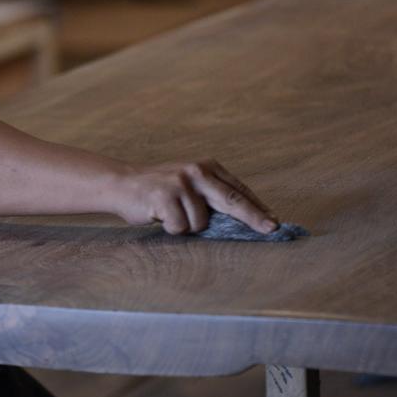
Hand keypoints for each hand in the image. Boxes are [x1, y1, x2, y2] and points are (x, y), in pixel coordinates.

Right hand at [114, 159, 277, 234]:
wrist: (122, 184)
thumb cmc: (160, 191)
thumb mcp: (190, 186)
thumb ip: (212, 197)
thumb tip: (244, 220)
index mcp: (207, 167)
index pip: (238, 190)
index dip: (257, 208)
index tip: (274, 222)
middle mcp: (197, 170)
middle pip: (232, 199)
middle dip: (253, 218)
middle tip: (272, 229)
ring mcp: (181, 182)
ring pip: (201, 222)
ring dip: (187, 227)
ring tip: (171, 215)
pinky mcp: (165, 196)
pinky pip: (181, 227)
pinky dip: (172, 229)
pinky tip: (160, 216)